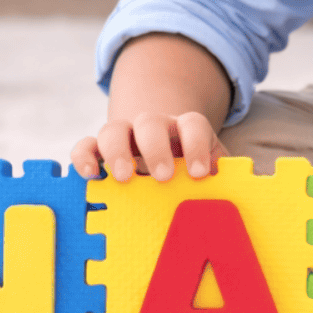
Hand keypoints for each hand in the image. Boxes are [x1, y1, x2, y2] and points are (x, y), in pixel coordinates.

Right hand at [70, 110, 228, 181]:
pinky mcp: (100, 149)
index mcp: (185, 128)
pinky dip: (84, 156)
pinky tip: (90, 176)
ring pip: (114, 128)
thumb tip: (228, 190)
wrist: (164, 154)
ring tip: (124, 178)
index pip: (193, 124)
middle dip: (155, 147)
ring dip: (117, 151)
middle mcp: (153, 126)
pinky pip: (86, 145)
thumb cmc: (190, 169)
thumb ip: (220, 175)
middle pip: (150, 121)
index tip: (200, 173)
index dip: (196, 145)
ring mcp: (125, 134)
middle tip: (162, 176)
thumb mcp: (208, 168)